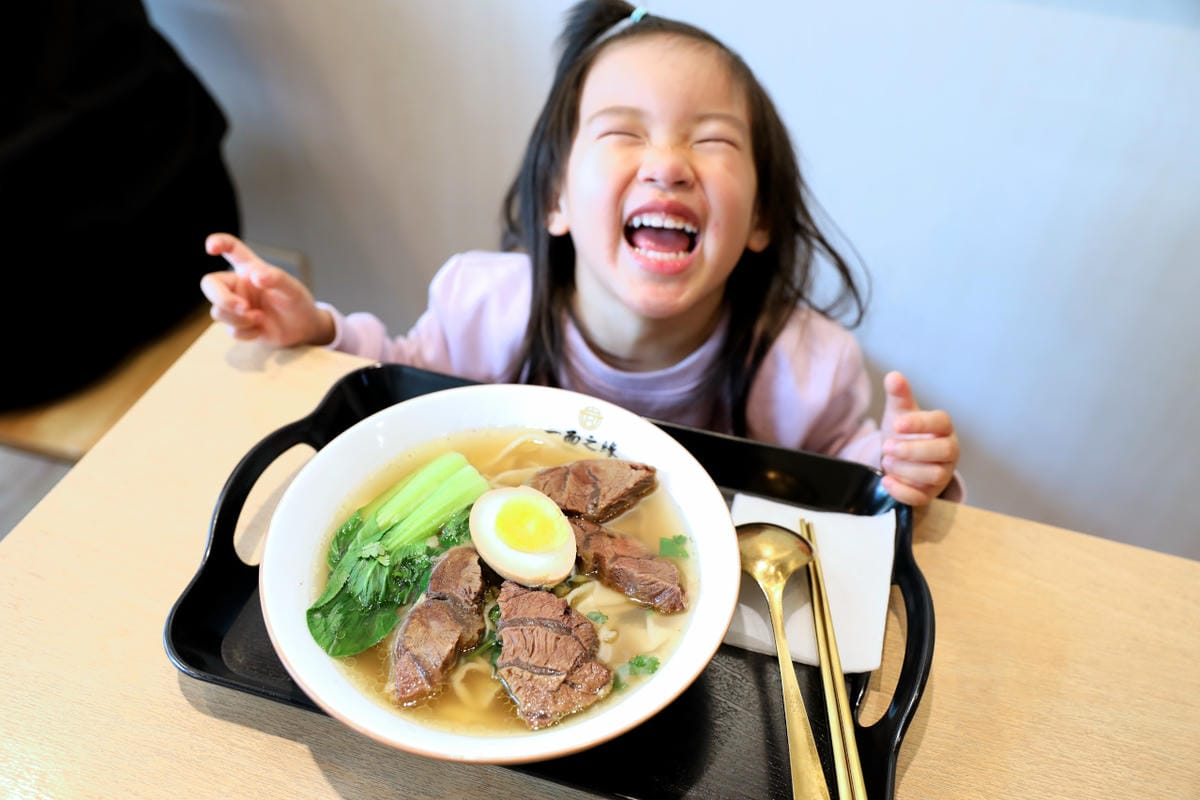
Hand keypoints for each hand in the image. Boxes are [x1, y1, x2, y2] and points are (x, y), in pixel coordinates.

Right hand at [199, 233, 332, 346]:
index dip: (219, 242)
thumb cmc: (298, 303)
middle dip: (222, 298)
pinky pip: (230, 330)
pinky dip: (246, 332)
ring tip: (261, 319)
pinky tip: (261, 330)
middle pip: (209, 284)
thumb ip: (276, 279)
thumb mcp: (293, 289)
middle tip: (243, 307)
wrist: (304, 330)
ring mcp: (236, 305)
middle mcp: (239, 285)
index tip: (211, 247)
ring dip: (238, 318)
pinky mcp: (238, 325)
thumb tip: (256, 276)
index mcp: (250, 268)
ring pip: (218, 311)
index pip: (231, 249)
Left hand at [878, 371, 958, 505]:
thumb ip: (898, 395)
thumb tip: (894, 376)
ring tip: (886, 460)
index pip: (942, 422)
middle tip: (887, 446)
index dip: (920, 423)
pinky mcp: (929, 494)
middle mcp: (949, 451)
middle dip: (912, 450)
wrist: (900, 458)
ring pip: (934, 476)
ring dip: (906, 469)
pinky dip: (902, 491)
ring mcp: (942, 474)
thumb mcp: (899, 412)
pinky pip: (921, 497)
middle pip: (942, 451)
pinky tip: (885, 481)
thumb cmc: (905, 432)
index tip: (897, 423)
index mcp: (943, 428)